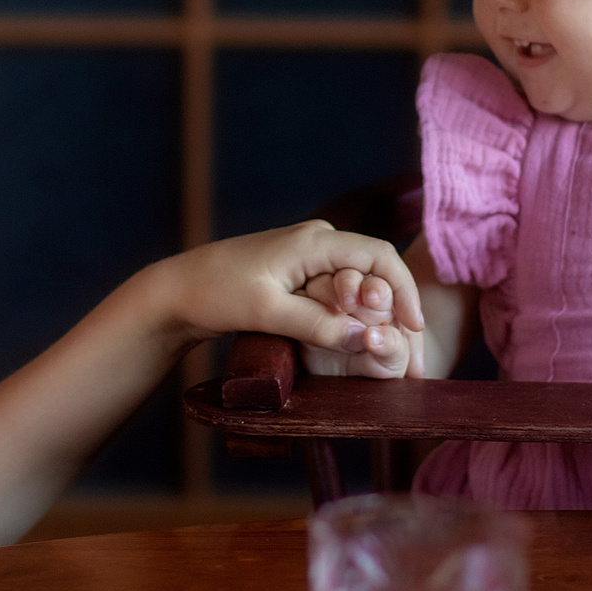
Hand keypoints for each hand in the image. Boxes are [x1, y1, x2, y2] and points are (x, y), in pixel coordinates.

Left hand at [147, 221, 423, 359]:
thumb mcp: (269, 312)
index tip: (414, 328)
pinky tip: (362, 340)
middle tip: (410, 349)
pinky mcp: (299, 272)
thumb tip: (366, 338)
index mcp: (315, 240)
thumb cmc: (217, 293)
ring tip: (392, 350)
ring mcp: (309, 255)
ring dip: (375, 314)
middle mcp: (318, 240)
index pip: (379, 256)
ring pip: (358, 282)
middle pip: (375, 269)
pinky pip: (339, 290)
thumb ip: (318, 324)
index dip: (404, 291)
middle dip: (396, 307)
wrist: (178, 290)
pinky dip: (353, 314)